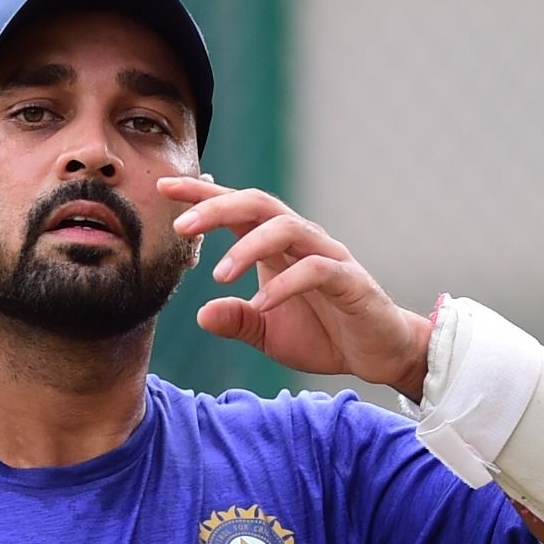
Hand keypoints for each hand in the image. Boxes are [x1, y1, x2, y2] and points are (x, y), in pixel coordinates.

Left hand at [160, 177, 431, 400]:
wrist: (379, 355)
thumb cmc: (326, 335)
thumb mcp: (270, 334)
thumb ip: (238, 321)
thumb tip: (201, 315)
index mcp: (278, 247)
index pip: (237, 210)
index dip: (202, 195)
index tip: (163, 188)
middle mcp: (302, 242)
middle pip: (259, 205)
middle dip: (218, 209)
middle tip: (182, 226)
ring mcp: (328, 257)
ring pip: (286, 228)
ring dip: (248, 247)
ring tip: (220, 274)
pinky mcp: (350, 281)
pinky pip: (315, 270)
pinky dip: (285, 284)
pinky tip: (262, 304)